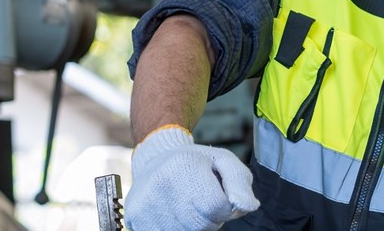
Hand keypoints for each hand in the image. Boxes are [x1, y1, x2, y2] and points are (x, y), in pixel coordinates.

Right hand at [125, 126, 259, 230]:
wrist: (155, 159)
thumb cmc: (196, 163)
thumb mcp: (223, 161)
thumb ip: (240, 183)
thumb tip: (248, 206)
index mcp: (185, 164)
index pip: (217, 207)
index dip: (223, 208)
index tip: (217, 195)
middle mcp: (161, 182)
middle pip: (201, 225)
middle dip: (208, 219)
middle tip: (200, 201)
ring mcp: (145, 203)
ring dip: (192, 227)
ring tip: (186, 206)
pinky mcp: (134, 219)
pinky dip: (175, 230)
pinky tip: (172, 214)